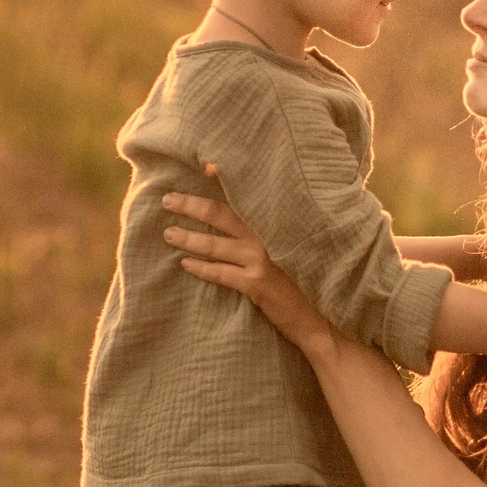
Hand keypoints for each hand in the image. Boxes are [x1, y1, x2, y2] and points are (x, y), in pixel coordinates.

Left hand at [162, 173, 339, 356]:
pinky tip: (185, 264)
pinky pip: (220, 273)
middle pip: (220, 215)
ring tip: (169, 234)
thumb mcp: (290, 249)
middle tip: (167, 200)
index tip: (199, 169)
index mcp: (274, 224)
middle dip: (191, 206)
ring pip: (214, 245)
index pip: (240, 199)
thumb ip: (268, 232)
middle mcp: (267, 236)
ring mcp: (262, 259)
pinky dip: (201, 268)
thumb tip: (240, 220)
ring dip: (188, 238)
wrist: (319, 317)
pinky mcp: (256, 283)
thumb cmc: (305, 281)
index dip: (218, 185)